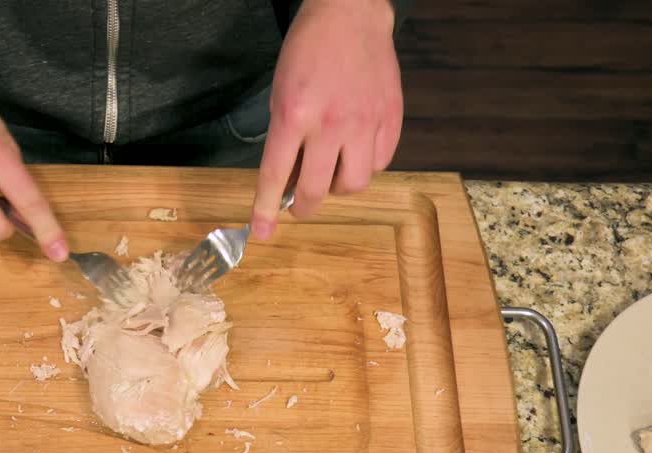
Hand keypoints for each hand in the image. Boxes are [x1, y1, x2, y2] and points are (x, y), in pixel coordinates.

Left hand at [251, 0, 402, 238]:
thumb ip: (284, 137)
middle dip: (304, 207)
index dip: (266, 209)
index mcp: (294, 114)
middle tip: (300, 206)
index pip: (275, 175)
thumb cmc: (308, 51)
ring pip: (353, 184)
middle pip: (317, 189)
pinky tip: (355, 153)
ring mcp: (365, 122)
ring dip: (337, 188)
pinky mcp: (390, 119)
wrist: (350, 15)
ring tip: (330, 173)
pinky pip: (379, 163)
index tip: (261, 232)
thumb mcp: (280, 92)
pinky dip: (364, 167)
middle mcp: (330, 123)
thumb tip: (288, 181)